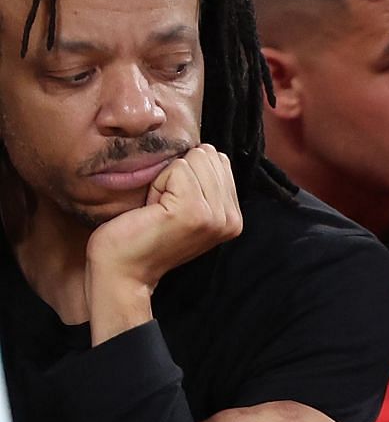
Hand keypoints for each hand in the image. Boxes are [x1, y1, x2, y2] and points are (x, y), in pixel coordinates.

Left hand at [86, 145, 241, 340]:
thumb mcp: (184, 208)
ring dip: (167, 178)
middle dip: (179, 174)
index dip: (188, 174)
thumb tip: (205, 150)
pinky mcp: (194, 212)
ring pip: (195, 159)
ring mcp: (215, 216)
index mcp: (233, 217)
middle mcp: (232, 218)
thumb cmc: (142, 236)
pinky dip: (158, 183)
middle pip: (210, 156)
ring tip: (158, 209)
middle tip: (163, 208)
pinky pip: (178, 168)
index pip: (219, 160)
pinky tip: (152, 209)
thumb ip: (203, 184)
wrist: (122, 271)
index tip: (172, 205)